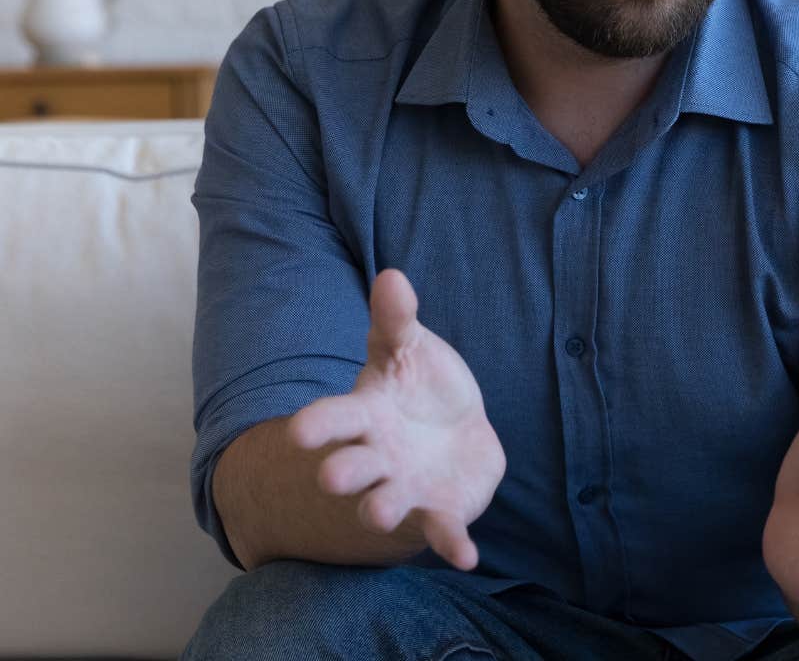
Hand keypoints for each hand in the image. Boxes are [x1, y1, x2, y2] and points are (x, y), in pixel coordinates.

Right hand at [286, 269, 505, 569]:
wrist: (451, 432)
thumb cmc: (418, 386)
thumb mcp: (408, 349)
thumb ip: (398, 320)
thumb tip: (392, 275)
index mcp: (364, 415)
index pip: (333, 419)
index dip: (317, 425)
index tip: (297, 433)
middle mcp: (376, 458)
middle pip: (351, 467)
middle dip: (342, 472)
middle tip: (331, 477)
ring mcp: (404, 488)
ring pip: (385, 503)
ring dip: (381, 509)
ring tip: (378, 513)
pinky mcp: (439, 511)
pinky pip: (442, 530)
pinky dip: (452, 543)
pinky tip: (466, 557)